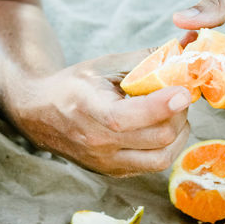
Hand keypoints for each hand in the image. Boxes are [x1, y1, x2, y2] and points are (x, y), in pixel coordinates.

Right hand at [8, 49, 191, 176]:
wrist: (40, 114)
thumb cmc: (72, 87)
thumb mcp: (102, 67)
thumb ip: (143, 60)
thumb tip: (182, 51)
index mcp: (91, 112)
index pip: (131, 117)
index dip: (163, 104)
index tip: (184, 91)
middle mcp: (98, 144)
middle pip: (158, 138)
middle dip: (178, 115)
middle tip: (179, 98)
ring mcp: (106, 163)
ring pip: (161, 159)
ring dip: (177, 136)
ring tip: (173, 116)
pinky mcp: (112, 172)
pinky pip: (150, 166)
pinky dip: (164, 148)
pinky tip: (159, 130)